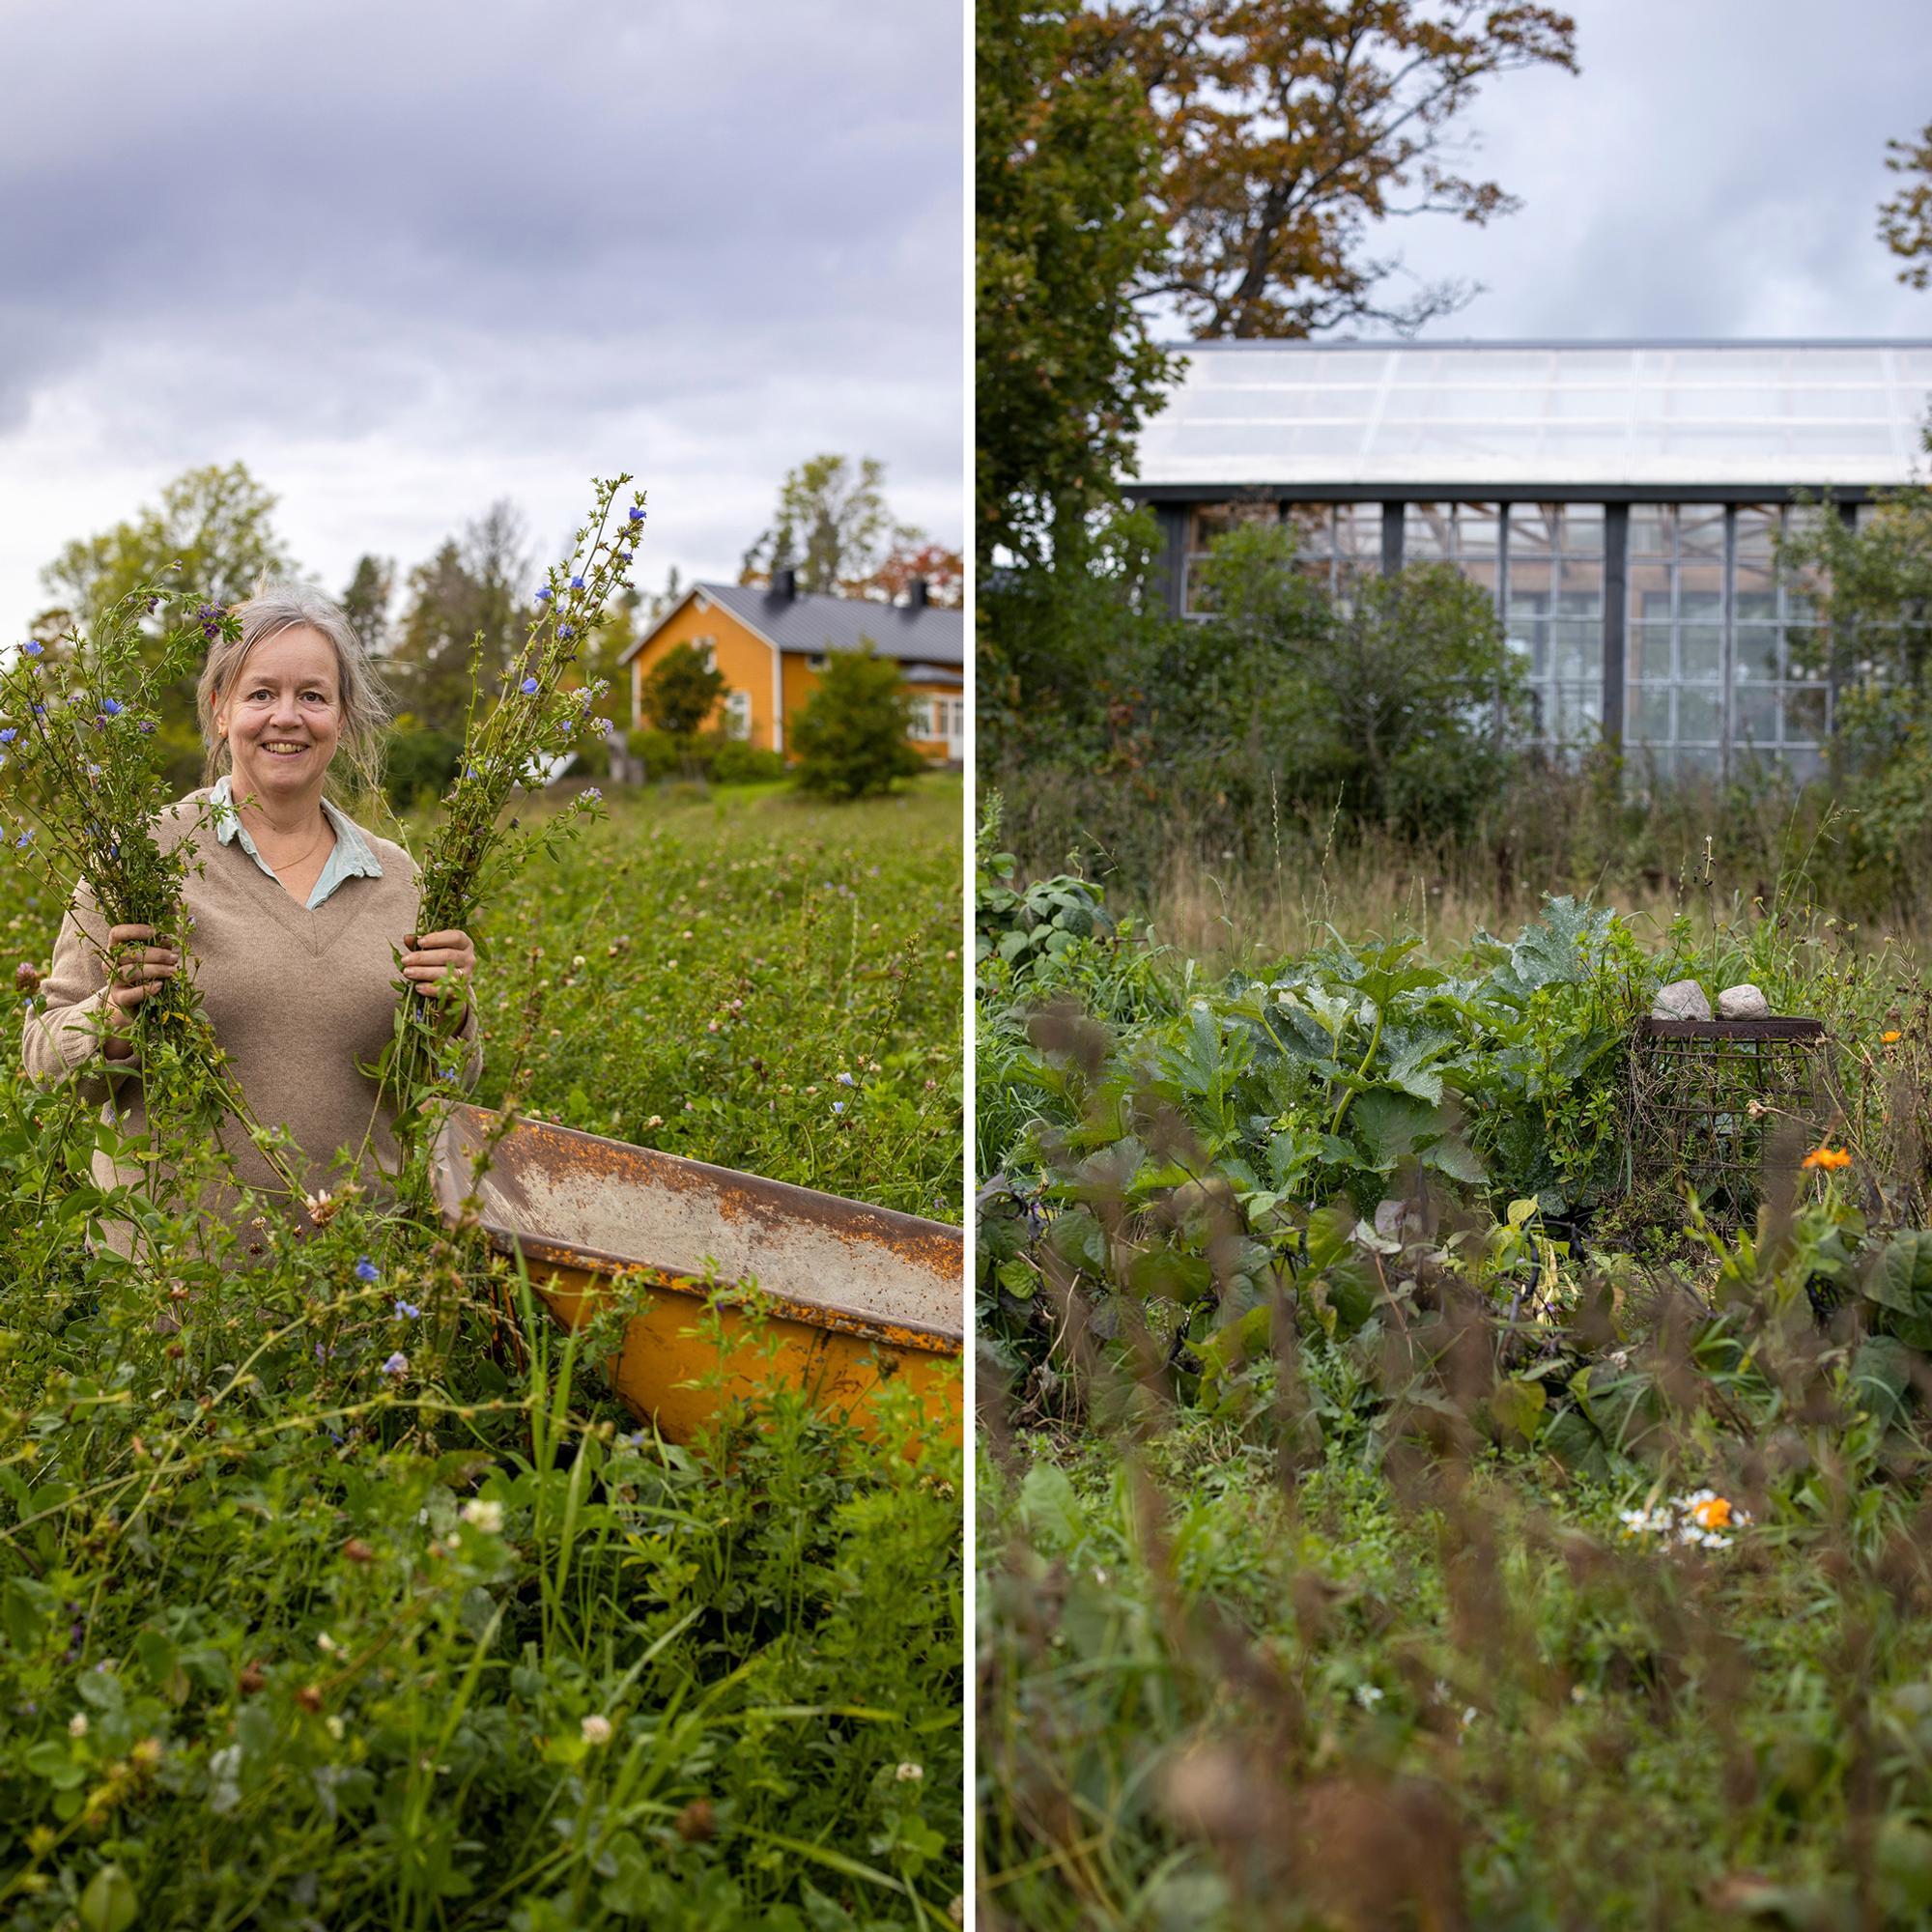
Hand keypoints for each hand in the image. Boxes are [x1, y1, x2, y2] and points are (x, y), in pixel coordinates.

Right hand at [102, 924, 179, 1060]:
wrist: (137, 1002)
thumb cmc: (149, 971)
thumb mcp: (155, 954)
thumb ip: (160, 942)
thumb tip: (171, 935)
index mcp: (117, 947)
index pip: (117, 933)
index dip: (135, 930)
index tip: (156, 932)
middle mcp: (111, 962)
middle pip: (129, 954)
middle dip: (155, 954)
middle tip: (174, 957)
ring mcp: (113, 981)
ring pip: (130, 972)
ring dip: (155, 970)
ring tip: (173, 971)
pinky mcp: (120, 998)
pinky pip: (130, 994)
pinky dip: (147, 990)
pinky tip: (160, 986)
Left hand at [402, 929, 476, 1020]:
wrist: (452, 984)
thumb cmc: (440, 960)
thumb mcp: (432, 948)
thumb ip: (421, 943)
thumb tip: (408, 938)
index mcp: (464, 943)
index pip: (455, 937)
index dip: (437, 939)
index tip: (419, 942)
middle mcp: (469, 958)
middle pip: (448, 956)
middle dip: (423, 958)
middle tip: (405, 960)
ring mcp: (467, 975)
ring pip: (446, 973)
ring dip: (424, 973)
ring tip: (407, 972)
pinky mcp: (461, 991)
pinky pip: (447, 991)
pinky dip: (431, 989)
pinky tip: (418, 987)